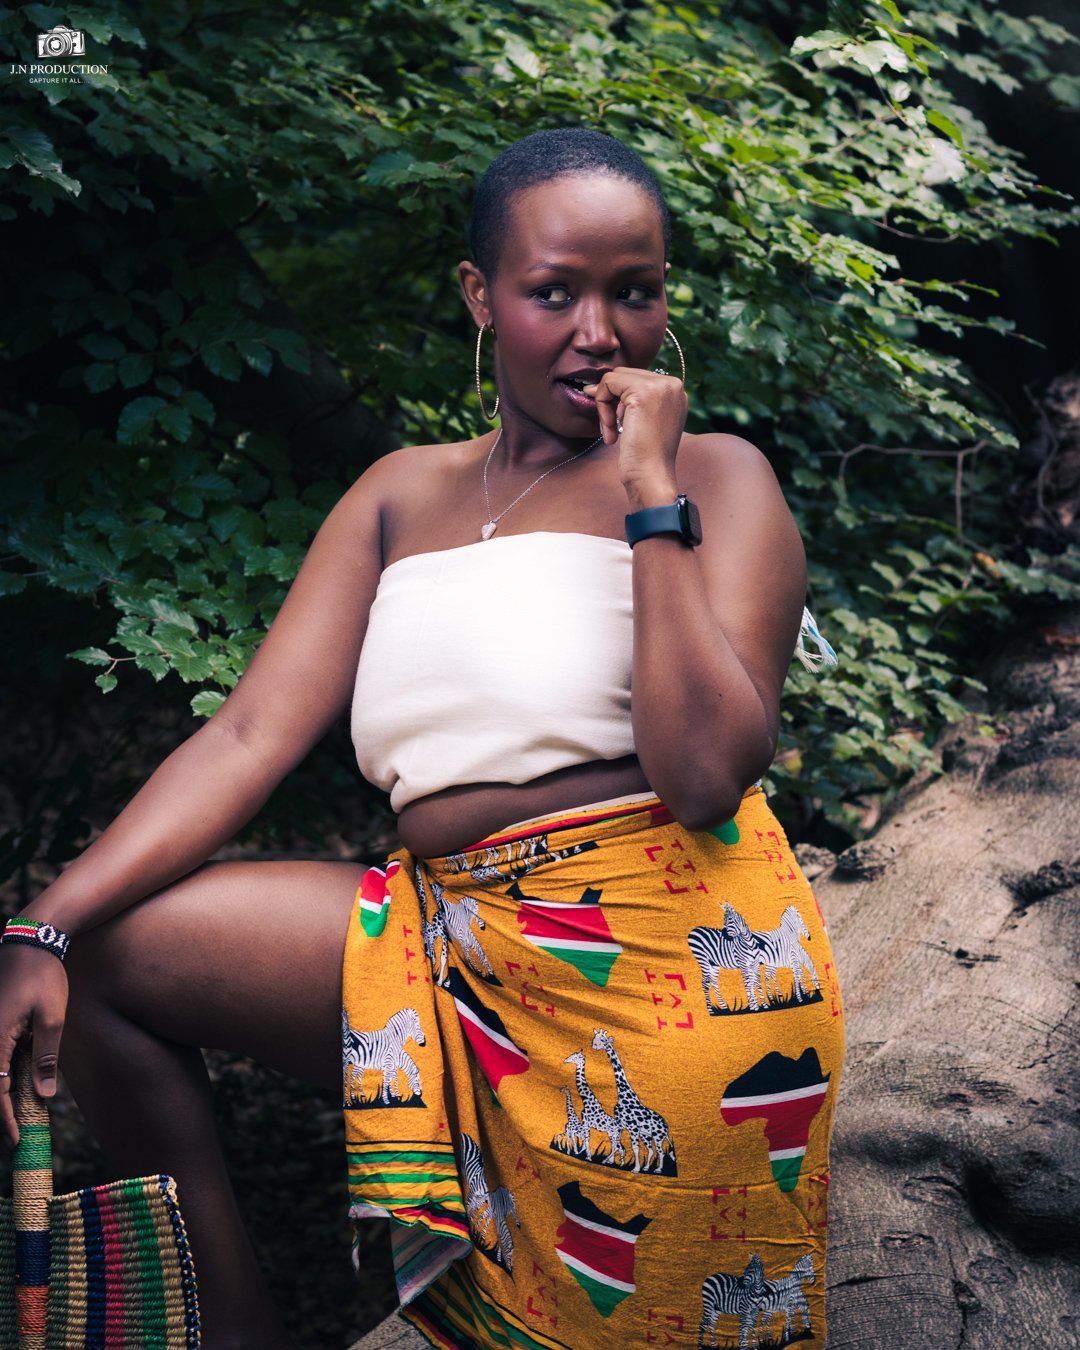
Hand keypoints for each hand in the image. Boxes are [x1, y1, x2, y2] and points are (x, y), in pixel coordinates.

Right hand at [0, 945, 67, 1146]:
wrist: (31, 942)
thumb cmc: (44, 978)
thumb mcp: (52, 1018)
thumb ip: (45, 1058)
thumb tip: (43, 1096)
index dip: (4, 1118)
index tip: (17, 1140)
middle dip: (1, 1112)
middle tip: (15, 1136)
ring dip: (3, 1094)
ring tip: (17, 1117)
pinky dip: (4, 1075)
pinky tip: (19, 1086)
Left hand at [583, 366, 687, 507]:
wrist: (652, 476)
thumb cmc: (645, 457)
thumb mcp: (642, 421)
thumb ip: (628, 400)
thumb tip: (592, 386)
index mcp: (676, 391)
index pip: (636, 378)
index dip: (619, 400)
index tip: (617, 424)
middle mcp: (673, 384)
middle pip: (625, 375)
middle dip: (611, 401)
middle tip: (613, 430)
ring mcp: (660, 386)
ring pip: (614, 378)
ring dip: (605, 406)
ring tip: (612, 432)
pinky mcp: (643, 392)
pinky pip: (608, 384)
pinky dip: (602, 407)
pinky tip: (611, 431)